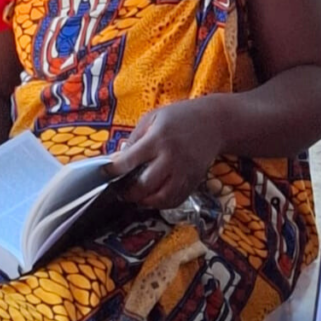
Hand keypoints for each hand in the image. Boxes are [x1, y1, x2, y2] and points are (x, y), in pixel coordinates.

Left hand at [106, 99, 223, 209]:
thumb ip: (135, 137)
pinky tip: (154, 198)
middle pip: (144, 185)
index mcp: (158, 139)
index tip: (105, 174)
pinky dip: (162, 203)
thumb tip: (118, 159)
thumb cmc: (181, 116)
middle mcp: (171, 158)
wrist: (215, 123)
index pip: (129, 161)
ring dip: (145, 201)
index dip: (113, 171)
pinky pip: (176, 199)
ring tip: (137, 198)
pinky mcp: (193, 180)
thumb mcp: (154, 117)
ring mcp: (184, 172)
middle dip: (128, 192)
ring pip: (161, 198)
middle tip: (121, 191)